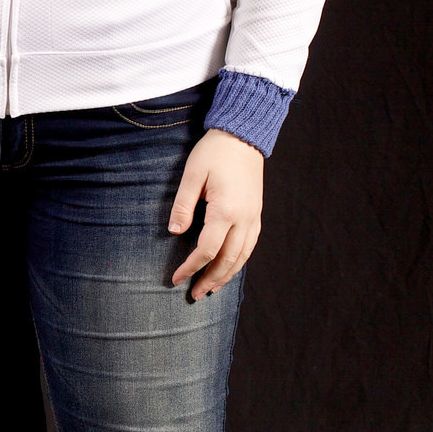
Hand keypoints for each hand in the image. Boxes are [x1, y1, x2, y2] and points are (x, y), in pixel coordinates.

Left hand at [168, 129, 263, 299]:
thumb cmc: (214, 152)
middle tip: (195, 295)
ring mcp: (254, 217)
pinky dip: (239, 261)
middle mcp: (244, 218)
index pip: (207, 250)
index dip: (191, 267)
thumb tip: (175, 232)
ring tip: (212, 289)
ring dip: (227, 275)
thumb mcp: (192, 175)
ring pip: (242, 256)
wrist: (244, 136)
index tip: (176, 278)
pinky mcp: (257, 213)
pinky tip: (229, 267)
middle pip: (228, 260)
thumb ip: (183, 205)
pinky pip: (250, 245)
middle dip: (210, 280)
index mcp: (226, 210)